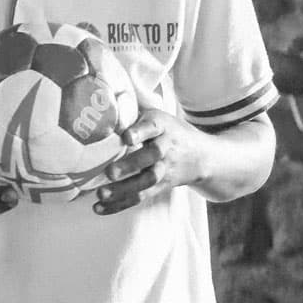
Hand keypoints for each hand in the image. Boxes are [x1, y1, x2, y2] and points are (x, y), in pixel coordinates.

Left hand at [90, 106, 207, 214]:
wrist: (203, 156)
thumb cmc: (169, 131)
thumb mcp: (158, 115)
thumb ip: (134, 108)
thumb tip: (101, 94)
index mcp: (162, 126)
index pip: (152, 127)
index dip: (139, 131)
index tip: (126, 136)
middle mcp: (165, 148)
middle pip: (150, 157)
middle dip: (130, 165)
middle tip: (110, 172)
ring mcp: (164, 169)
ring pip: (146, 181)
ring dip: (123, 189)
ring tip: (101, 194)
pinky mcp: (160, 187)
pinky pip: (140, 197)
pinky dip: (119, 204)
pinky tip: (99, 208)